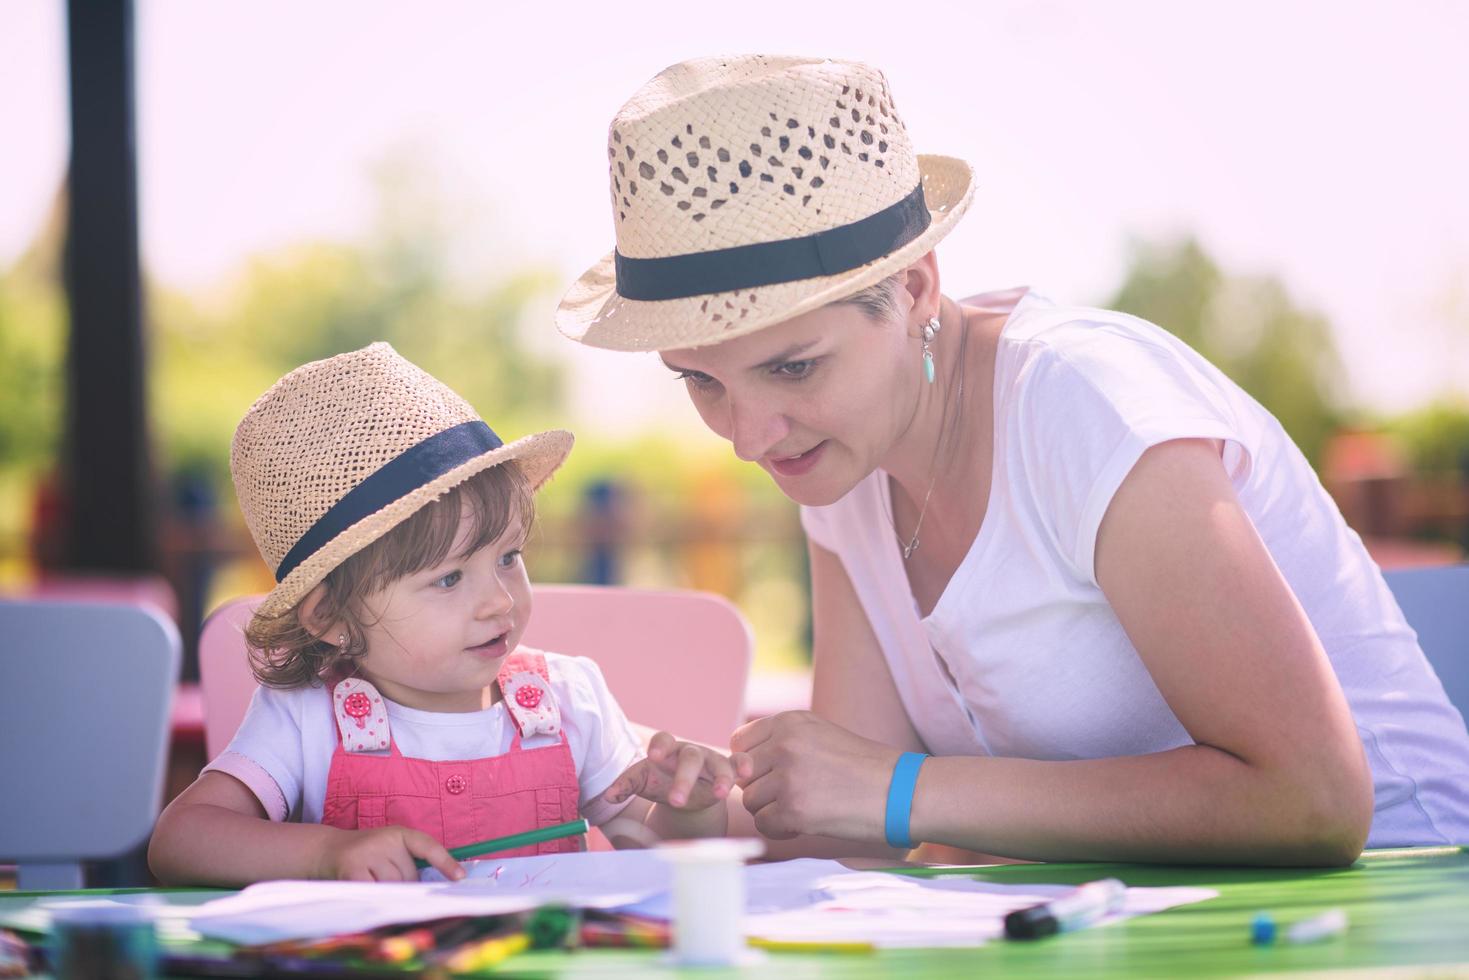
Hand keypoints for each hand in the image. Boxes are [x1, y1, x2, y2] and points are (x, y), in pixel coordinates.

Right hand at [317, 825, 464, 881]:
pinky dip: (374, 896)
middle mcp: (385, 840)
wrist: (328, 849)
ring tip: (373, 880)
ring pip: (393, 886)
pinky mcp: (352, 870)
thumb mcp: (391, 849)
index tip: (460, 877)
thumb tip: (433, 887)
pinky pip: (375, 892)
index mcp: (400, 833)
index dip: (446, 862)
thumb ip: (410, 861)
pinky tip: (365, 886)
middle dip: (404, 884)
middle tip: (385, 876)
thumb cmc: (368, 854)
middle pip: (410, 875)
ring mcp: (367, 854)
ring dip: (388, 891)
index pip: (428, 846)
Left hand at [601, 731, 752, 810]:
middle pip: (690, 758)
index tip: (653, 756)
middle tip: (676, 800)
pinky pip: (740, 762)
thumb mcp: (642, 781)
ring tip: (719, 794)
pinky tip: (746, 775)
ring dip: (721, 777)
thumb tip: (609, 796)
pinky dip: (744, 765)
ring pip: (719, 762)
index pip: (663, 740)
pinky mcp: (729, 768)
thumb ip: (626, 785)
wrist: (684, 791)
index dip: (659, 746)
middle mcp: (690, 752)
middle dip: (684, 778)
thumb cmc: (659, 781)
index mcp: (666, 750)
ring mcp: (712, 759)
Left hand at [731, 711, 902, 841]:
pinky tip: (805, 824)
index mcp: (789, 721)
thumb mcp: (820, 735)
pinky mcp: (793, 808)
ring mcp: (788, 776)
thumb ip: (781, 742)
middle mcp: (784, 744)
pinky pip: (763, 824)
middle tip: (796, 795)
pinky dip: (780, 830)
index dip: (752, 763)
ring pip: (750, 801)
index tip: (774, 774)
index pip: (739, 742)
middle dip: (763, 789)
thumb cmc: (862, 767)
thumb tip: (737, 766)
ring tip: (804, 808)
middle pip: (743, 775)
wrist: (900, 792)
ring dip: (771, 810)